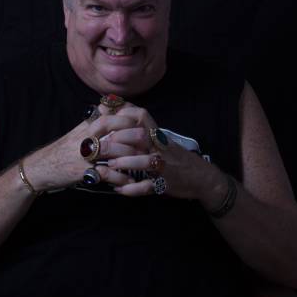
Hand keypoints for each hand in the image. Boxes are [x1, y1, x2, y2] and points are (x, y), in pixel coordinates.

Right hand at [25, 110, 140, 190]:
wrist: (41, 168)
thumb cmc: (63, 150)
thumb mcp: (78, 131)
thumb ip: (94, 119)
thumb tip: (111, 103)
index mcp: (85, 127)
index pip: (106, 114)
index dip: (124, 116)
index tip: (140, 120)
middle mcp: (84, 138)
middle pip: (110, 128)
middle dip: (131, 133)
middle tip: (147, 140)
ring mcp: (83, 155)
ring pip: (111, 150)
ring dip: (129, 156)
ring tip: (143, 161)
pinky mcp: (82, 172)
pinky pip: (104, 173)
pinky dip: (119, 177)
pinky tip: (129, 180)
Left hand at [96, 102, 224, 199]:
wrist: (200, 176)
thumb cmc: (173, 156)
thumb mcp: (158, 138)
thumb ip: (137, 125)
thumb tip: (109, 106)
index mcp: (157, 134)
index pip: (141, 116)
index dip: (122, 115)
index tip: (102, 119)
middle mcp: (160, 147)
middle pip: (139, 137)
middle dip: (116, 141)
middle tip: (95, 147)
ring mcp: (164, 166)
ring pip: (146, 161)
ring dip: (125, 163)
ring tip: (109, 167)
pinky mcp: (165, 184)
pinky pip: (148, 187)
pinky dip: (132, 189)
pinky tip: (119, 190)